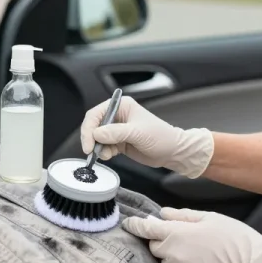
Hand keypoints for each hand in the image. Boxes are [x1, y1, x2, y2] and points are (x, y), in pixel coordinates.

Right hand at [80, 96, 213, 177]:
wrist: (172, 152)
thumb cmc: (161, 137)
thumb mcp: (137, 133)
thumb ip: (116, 133)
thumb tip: (96, 134)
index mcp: (122, 106)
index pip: (97, 113)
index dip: (89, 128)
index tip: (89, 143)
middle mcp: (117, 116)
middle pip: (94, 126)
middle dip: (91, 139)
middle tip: (91, 151)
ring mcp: (117, 130)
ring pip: (97, 138)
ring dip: (98, 148)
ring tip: (106, 155)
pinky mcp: (118, 142)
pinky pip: (104, 147)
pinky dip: (103, 152)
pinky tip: (110, 156)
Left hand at [122, 207, 261, 262]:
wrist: (252, 262)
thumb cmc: (233, 237)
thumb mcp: (208, 217)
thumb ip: (182, 215)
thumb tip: (163, 213)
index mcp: (176, 233)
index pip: (146, 229)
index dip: (135, 225)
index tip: (129, 223)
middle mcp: (173, 253)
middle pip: (155, 245)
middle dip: (162, 240)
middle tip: (181, 235)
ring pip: (165, 259)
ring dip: (172, 253)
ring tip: (194, 248)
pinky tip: (196, 258)